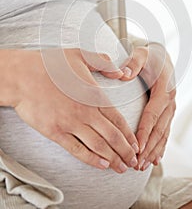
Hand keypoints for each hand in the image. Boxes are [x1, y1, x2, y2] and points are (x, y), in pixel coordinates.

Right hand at [2, 49, 138, 172]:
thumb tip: (121, 72)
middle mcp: (85, 112)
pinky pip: (76, 150)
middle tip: (134, 162)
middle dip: (125, 151)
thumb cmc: (50, 65)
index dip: (129, 134)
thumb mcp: (80, 55)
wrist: (22, 76)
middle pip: (112, 136)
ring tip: (121, 168)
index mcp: (93, 94)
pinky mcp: (55, 132)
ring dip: (112, 159)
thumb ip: (103, 63)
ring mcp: (70, 124)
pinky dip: (91, 159)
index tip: (136, 144)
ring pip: (98, 146)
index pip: (117, 119)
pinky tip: (101, 165)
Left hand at [119, 44, 175, 169]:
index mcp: (164, 90)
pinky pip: (165, 132)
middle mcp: (170, 102)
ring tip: (142, 166)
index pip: (152, 115)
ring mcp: (171, 109)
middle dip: (148, 148)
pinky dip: (160, 147)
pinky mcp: (168, 113)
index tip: (136, 148)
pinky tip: (155, 160)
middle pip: (158, 130)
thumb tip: (124, 74)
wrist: (162, 57)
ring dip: (153, 151)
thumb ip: (133, 63)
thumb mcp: (141, 55)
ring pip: (163, 134)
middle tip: (136, 164)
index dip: (144, 132)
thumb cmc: (149, 57)